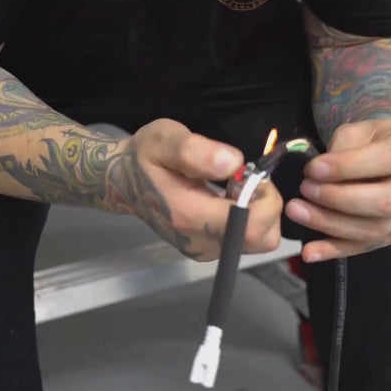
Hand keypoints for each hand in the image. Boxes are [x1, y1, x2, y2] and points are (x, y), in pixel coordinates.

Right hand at [106, 119, 282, 261]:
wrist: (124, 181)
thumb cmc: (145, 157)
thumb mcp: (164, 139)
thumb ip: (196, 151)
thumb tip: (233, 163)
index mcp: (189, 216)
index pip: (251, 226)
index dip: (266, 200)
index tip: (252, 174)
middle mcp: (200, 242)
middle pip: (262, 237)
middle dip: (266, 204)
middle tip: (244, 178)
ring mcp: (204, 250)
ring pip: (259, 240)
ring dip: (258, 211)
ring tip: (233, 187)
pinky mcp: (208, 250)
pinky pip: (246, 240)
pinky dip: (248, 218)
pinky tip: (227, 198)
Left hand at [284, 119, 390, 261]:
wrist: (384, 154)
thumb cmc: (369, 140)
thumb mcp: (357, 131)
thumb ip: (342, 148)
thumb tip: (318, 174)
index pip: (388, 160)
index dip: (349, 166)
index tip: (313, 168)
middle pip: (385, 202)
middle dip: (339, 198)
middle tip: (305, 188)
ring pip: (373, 229)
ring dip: (330, 224)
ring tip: (297, 211)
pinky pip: (363, 247)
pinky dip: (334, 251)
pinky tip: (310, 252)